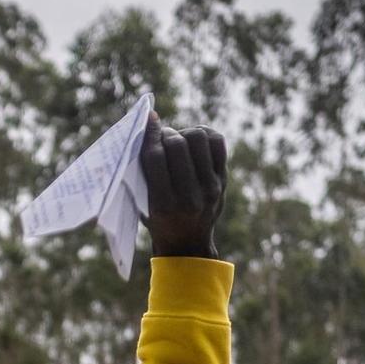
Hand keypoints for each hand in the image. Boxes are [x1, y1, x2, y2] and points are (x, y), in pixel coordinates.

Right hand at [140, 115, 226, 258]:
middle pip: (177, 144)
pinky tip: (193, 141)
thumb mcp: (142, 203)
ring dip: (184, 132)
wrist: (188, 243)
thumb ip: (142, 171)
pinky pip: (217, 142)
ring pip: (198, 137)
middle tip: (160, 136)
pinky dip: (204, 135)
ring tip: (177, 140)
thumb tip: (148, 125)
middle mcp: (190, 196)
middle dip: (165, 133)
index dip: (149, 134)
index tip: (148, 120)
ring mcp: (210, 188)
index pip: (155, 157)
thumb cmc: (156, 219)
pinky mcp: (223, 181)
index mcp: (163, 205)